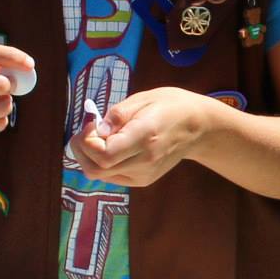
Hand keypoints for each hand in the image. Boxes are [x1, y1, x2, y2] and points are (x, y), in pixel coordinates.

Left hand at [68, 86, 221, 187]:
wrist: (198, 127)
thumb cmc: (170, 106)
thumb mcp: (143, 98)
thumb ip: (117, 114)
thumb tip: (97, 129)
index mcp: (145, 137)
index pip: (105, 155)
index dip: (86, 142)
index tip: (90, 123)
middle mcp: (145, 161)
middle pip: (97, 170)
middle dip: (81, 151)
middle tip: (85, 132)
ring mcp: (144, 175)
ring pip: (101, 175)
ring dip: (90, 157)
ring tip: (98, 137)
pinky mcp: (143, 180)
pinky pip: (111, 176)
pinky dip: (102, 163)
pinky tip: (111, 146)